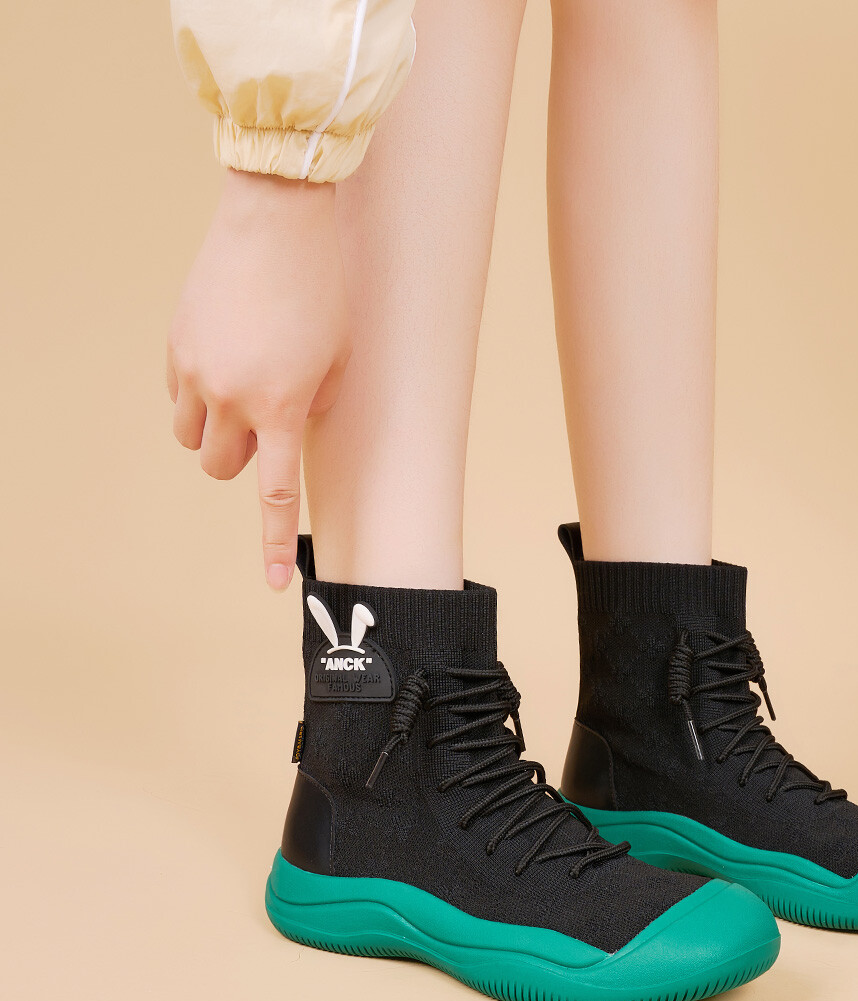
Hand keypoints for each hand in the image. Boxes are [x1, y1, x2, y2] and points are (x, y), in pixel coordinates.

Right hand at [167, 170, 349, 589]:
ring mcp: (195, 371)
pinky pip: (178, 396)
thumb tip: (288, 430)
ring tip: (241, 394)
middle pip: (219, 469)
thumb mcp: (340, 359)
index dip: (274, 541)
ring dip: (213, 433)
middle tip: (264, 426)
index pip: (275, 494)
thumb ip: (317, 405)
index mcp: (281, 407)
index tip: (273, 582)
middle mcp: (230, 397)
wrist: (277, 219)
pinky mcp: (175, 344)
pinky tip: (223, 360)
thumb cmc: (323, 290)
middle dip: (240, 461)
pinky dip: (197, 395)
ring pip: (190, 438)